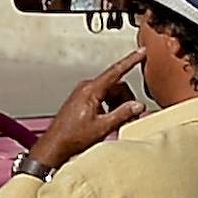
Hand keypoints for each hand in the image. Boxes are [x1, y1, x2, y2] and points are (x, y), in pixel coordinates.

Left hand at [28, 47, 148, 173]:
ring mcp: (83, 93)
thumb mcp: (103, 127)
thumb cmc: (72, 137)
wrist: (55, 145)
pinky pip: (102, 98)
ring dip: (118, 105)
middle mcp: (86, 88)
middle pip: (116, 86)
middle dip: (126, 101)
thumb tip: (138, 105)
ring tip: (117, 122)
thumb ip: (123, 113)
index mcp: (91, 90)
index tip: (141, 52)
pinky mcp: (82, 100)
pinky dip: (110, 107)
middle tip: (130, 117)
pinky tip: (108, 121)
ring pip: (110, 93)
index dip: (131, 60)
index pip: (116, 71)